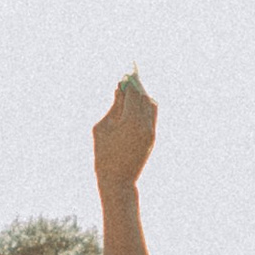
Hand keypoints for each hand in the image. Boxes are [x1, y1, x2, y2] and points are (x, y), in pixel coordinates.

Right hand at [92, 68, 157, 197]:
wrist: (118, 181)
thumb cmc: (103, 155)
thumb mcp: (102, 128)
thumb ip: (113, 108)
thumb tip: (120, 91)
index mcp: (132, 121)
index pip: (134, 94)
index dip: (129, 82)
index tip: (125, 73)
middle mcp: (146, 125)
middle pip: (145, 97)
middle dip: (136, 87)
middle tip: (127, 78)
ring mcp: (151, 132)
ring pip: (151, 105)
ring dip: (142, 96)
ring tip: (130, 91)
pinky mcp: (152, 138)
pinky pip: (152, 116)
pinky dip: (145, 107)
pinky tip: (135, 104)